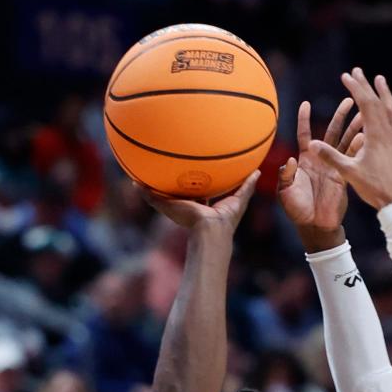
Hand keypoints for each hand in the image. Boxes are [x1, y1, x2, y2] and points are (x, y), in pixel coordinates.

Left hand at [142, 171, 259, 232]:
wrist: (207, 230)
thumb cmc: (188, 220)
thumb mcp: (166, 205)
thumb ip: (151, 196)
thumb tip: (133, 183)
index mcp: (199, 204)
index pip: (198, 189)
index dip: (195, 180)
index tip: (194, 169)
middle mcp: (214, 203)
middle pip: (217, 186)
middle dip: (217, 176)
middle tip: (218, 162)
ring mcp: (228, 204)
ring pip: (233, 187)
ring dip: (238, 177)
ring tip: (242, 163)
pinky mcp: (238, 203)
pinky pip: (246, 189)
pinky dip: (252, 180)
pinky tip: (257, 170)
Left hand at [277, 97, 362, 245]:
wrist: (314, 226)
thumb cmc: (297, 209)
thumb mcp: (285, 191)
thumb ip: (286, 175)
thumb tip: (291, 159)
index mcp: (305, 160)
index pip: (305, 134)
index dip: (304, 120)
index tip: (306, 104)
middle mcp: (321, 159)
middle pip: (331, 132)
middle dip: (340, 116)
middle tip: (349, 100)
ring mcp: (334, 167)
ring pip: (345, 142)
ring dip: (354, 128)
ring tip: (363, 114)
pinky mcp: (344, 176)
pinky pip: (351, 159)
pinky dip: (358, 148)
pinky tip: (366, 137)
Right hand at [310, 67, 391, 209]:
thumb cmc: (374, 189)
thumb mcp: (349, 173)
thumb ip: (331, 157)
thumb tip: (311, 144)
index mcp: (376, 136)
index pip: (366, 104)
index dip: (355, 88)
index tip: (346, 76)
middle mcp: (389, 133)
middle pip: (378, 102)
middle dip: (366, 85)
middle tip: (358, 70)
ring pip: (391, 110)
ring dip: (384, 93)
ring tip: (380, 80)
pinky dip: (391, 112)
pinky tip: (390, 112)